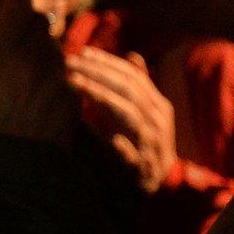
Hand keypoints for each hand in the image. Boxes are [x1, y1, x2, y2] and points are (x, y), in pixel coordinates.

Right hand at [0, 0, 76, 145]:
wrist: (16, 184)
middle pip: (38, 21)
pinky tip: (34, 83)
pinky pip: (61, 73)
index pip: (18, 5)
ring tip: (19, 51)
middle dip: (23, 15)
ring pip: (51, 46)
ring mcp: (56, 80)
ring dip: (36, 42)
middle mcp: (32, 61)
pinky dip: (48, 71)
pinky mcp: (70, 101)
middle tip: (9, 15)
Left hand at [67, 48, 177, 191]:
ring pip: (129, 115)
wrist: (162, 181)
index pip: (134, 77)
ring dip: (101, 96)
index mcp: (158, 106)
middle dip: (97, 73)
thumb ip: (140, 86)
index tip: (83, 52)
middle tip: (70, 62)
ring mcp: (153, 144)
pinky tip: (112, 139)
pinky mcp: (144, 169)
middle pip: (128, 90)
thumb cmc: (148, 142)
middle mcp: (158, 121)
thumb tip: (133, 56)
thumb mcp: (147, 112)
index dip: (109, 62)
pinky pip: (135, 156)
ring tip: (75, 83)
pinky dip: (124, 147)